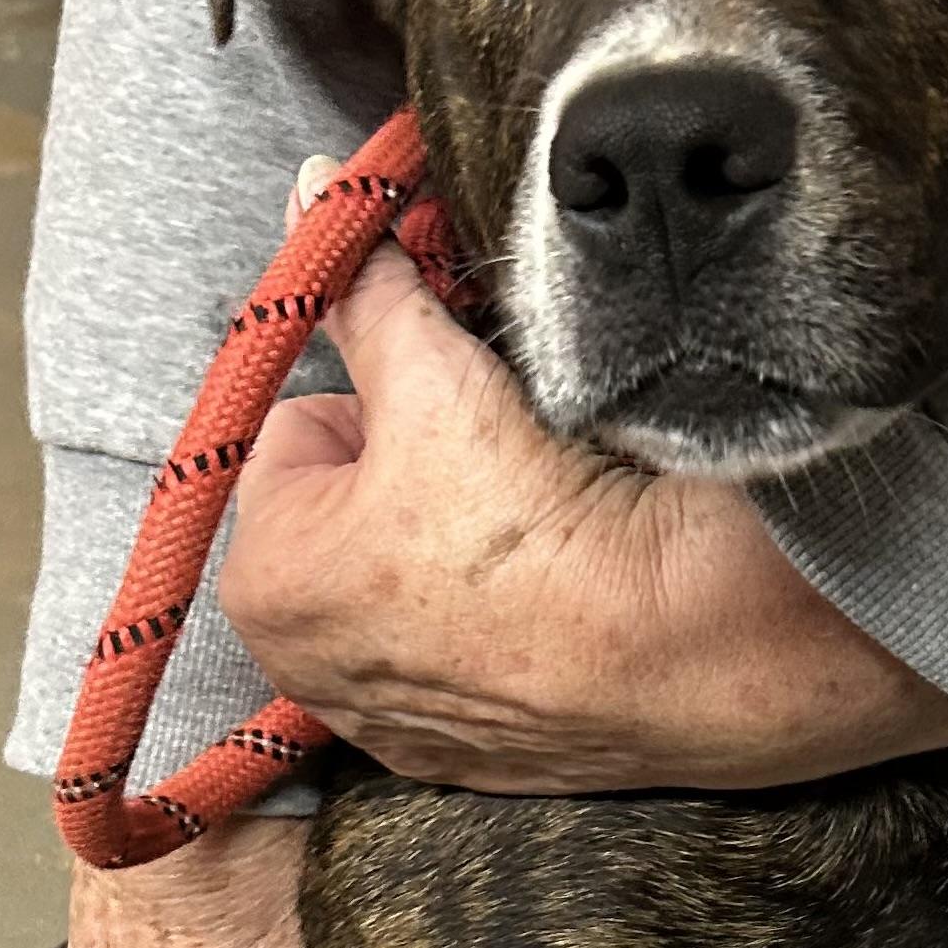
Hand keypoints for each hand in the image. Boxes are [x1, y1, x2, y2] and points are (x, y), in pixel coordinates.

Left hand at [216, 170, 947, 790]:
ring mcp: (389, 731)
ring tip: (532, 533)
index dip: (380, 399)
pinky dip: (497, 623)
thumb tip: (305, 184)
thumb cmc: (539, 517)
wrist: (680, 650)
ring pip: (406, 583)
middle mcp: (305, 675)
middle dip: (407, 477)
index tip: (450, 408)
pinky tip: (553, 601)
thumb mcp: (436, 375)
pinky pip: (467, 655)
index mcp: (266, 582)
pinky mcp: (470, 763)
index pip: (300, 431)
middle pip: (348, 512)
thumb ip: (365, 288)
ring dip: (451, 550)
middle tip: (497, 469)